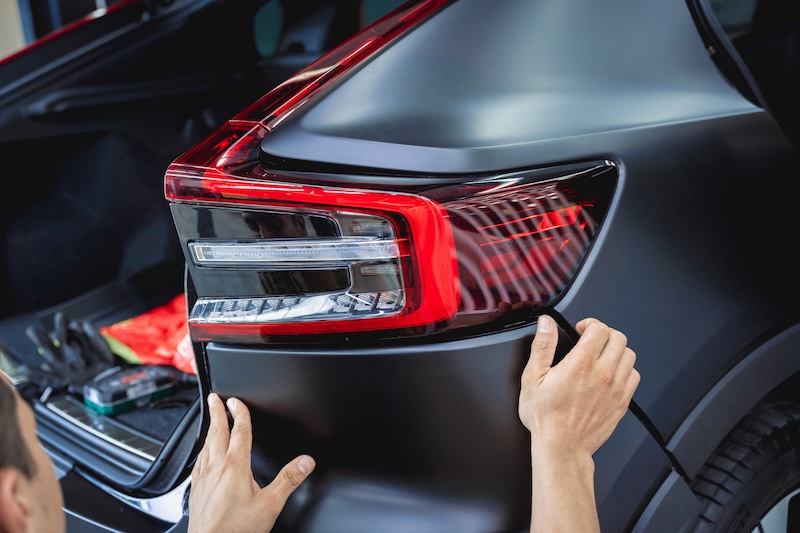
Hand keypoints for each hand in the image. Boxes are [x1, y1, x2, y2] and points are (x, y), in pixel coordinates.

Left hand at [188, 393, 314, 532]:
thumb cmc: (237, 530)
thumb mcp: (270, 504)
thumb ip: (288, 480)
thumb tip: (305, 462)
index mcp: (235, 467)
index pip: (239, 432)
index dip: (240, 414)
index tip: (237, 401)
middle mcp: (216, 468)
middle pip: (217, 432)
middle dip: (217, 413)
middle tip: (215, 398)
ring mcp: (203, 479)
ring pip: (205, 445)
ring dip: (209, 429)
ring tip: (211, 419)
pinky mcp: (196, 490)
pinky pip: (198, 461)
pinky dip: (203, 449)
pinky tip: (204, 453)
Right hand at [518, 315, 638, 532]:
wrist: (562, 448)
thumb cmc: (545, 417)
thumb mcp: (532, 378)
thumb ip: (542, 346)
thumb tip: (546, 324)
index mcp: (580, 365)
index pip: (600, 329)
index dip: (590, 324)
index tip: (581, 330)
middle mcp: (602, 374)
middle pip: (618, 338)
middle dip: (604, 334)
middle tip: (591, 341)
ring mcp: (615, 389)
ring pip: (629, 355)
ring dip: (616, 350)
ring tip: (601, 356)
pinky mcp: (622, 402)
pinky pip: (634, 376)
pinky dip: (624, 370)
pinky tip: (610, 374)